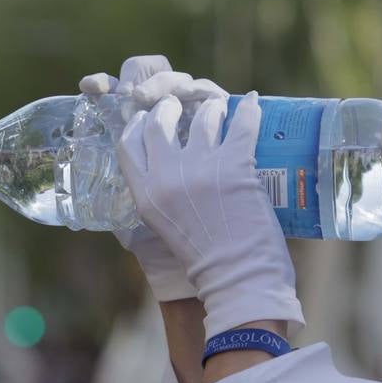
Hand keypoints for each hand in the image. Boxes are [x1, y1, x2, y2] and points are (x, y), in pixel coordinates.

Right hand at [117, 94, 303, 339]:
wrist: (238, 280)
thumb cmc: (204, 264)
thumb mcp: (164, 228)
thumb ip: (159, 198)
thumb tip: (166, 173)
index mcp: (146, 195)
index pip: (128, 145)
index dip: (137, 124)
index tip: (147, 116)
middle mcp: (167, 176)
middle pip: (159, 123)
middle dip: (169, 107)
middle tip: (181, 104)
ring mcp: (202, 168)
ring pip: (203, 118)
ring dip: (212, 108)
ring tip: (220, 108)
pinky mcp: (236, 165)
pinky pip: (243, 124)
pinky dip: (250, 109)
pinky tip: (253, 102)